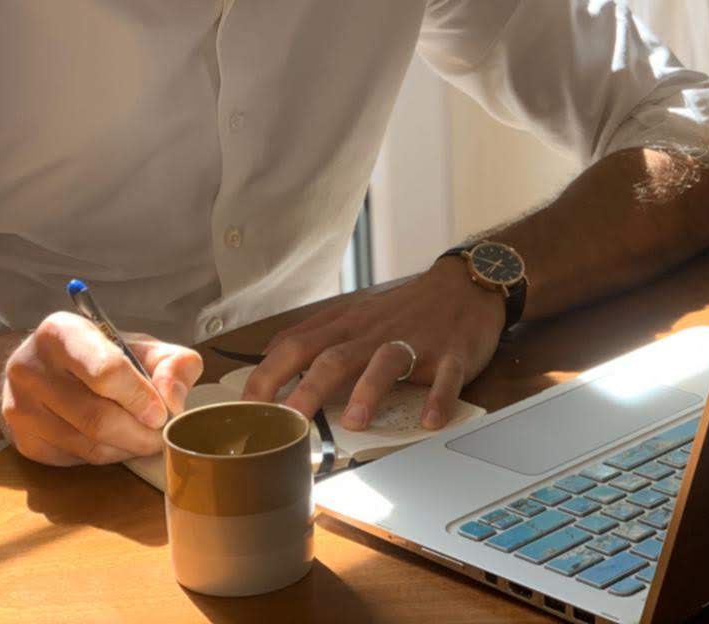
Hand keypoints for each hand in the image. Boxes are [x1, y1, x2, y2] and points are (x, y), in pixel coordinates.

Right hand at [0, 312, 201, 465]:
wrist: (39, 369)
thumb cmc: (97, 355)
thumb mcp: (138, 345)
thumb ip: (170, 363)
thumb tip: (173, 400)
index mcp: (61, 332)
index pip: (105, 371)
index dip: (140, 397)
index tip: (162, 412)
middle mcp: (31, 368)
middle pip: (97, 417)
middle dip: (140, 433)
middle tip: (161, 434)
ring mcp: (21, 408)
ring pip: (88, 444)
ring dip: (127, 448)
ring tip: (144, 437)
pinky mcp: (24, 441)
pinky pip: (77, 459)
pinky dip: (107, 456)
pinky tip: (116, 442)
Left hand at [240, 258, 503, 430]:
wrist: (463, 285)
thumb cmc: (402, 309)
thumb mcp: (352, 313)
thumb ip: (313, 334)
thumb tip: (266, 354)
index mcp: (346, 326)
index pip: (296, 346)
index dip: (267, 375)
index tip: (245, 407)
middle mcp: (374, 334)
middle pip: (334, 357)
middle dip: (308, 389)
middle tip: (287, 422)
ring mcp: (414, 342)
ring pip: (385, 363)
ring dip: (370, 391)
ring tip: (356, 422)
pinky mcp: (450, 354)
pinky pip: (445, 377)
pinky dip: (438, 398)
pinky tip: (430, 420)